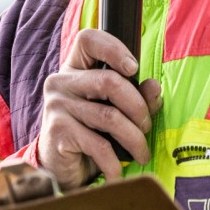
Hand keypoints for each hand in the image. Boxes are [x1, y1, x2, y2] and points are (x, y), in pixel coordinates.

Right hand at [36, 28, 161, 189]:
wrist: (60, 168)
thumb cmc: (90, 132)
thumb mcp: (114, 110)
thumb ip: (135, 96)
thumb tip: (154, 87)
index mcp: (74, 68)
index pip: (88, 39)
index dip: (114, 48)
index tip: (133, 68)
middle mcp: (60, 82)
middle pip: (109, 81)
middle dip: (138, 107)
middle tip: (146, 126)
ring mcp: (56, 106)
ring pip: (109, 117)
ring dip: (134, 138)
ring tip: (142, 152)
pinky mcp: (57, 132)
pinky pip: (98, 145)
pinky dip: (115, 162)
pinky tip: (119, 170)